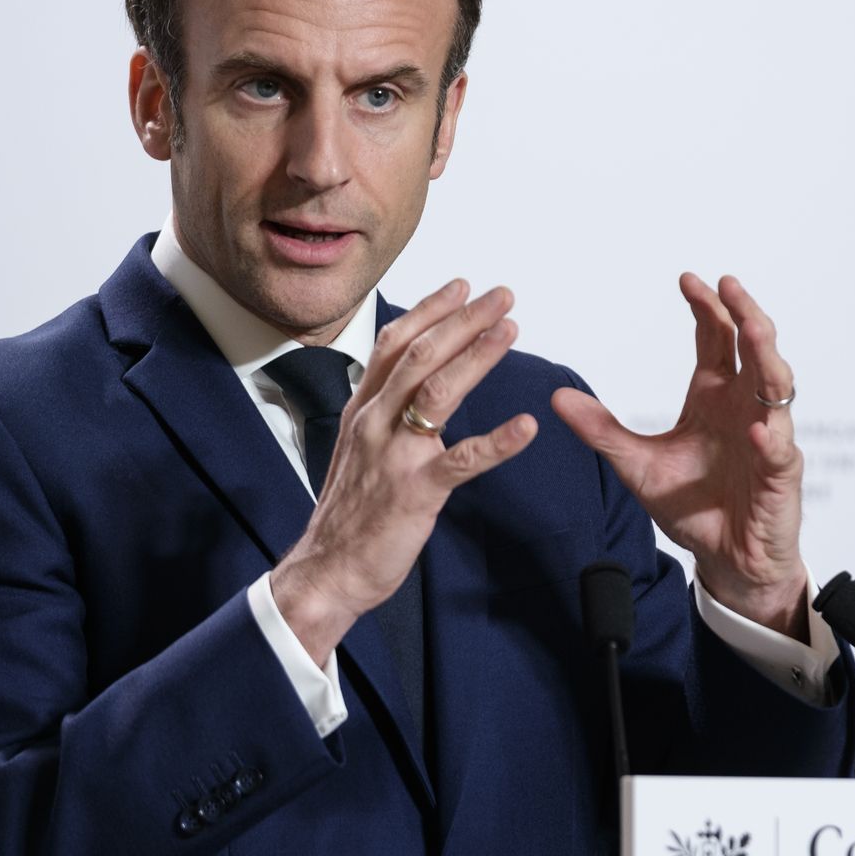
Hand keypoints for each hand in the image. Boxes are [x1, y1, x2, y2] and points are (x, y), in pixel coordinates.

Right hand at [270, 280, 537, 663]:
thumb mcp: (355, 445)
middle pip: (421, 355)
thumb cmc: (349, 511)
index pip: (395, 344)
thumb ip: (380, 408)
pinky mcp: (416, 492)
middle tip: (501, 296)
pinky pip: (462, 461)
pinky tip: (526, 427)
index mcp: (363, 409)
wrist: (328, 568)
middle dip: (463, 320)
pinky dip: (497, 442)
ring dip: (478, 357)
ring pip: (438, 392)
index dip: (430, 310)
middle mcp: (375, 422)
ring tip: (510, 331)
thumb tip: (406, 377)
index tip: (462, 286)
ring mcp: (395, 456)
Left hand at [551, 274, 808, 639]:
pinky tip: (758, 429)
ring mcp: (768, 439)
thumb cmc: (693, 508)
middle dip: (745, 313)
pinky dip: (770, 438)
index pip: (717, 339)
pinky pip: (780, 451)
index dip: (707, 307)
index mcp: (714, 397)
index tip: (687, 279)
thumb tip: (557, 398)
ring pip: (777, 387)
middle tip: (729, 285)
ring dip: (767, 356)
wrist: (725, 559)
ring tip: (753, 329)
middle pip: (754, 347)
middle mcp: (745, 408)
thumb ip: (602, 430)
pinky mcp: (781, 477)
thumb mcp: (635, 465)